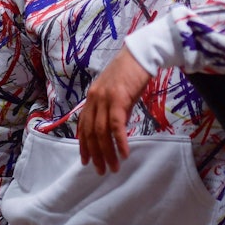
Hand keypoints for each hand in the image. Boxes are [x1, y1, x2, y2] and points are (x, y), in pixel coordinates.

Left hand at [78, 47, 151, 173]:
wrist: (141, 54)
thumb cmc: (131, 73)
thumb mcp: (117, 92)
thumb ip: (113, 109)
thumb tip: (115, 130)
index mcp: (92, 97)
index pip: (83, 125)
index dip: (83, 145)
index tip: (86, 160)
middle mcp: (94, 99)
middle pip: (90, 132)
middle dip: (95, 154)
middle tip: (101, 170)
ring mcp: (105, 98)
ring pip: (101, 132)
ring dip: (107, 152)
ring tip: (113, 167)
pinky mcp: (118, 98)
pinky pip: (116, 125)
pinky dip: (119, 141)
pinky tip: (124, 153)